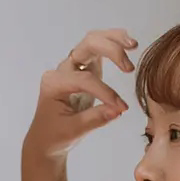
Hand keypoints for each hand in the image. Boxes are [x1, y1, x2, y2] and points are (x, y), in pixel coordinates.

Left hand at [23, 29, 135, 166]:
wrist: (46, 140)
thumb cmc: (55, 136)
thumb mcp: (73, 131)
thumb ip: (95, 118)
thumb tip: (118, 109)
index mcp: (54, 83)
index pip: (84, 79)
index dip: (105, 92)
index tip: (121, 108)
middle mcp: (62, 70)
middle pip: (86, 46)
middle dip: (110, 50)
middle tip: (129, 67)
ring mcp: (72, 67)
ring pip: (92, 42)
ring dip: (113, 40)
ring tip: (133, 44)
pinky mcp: (83, 69)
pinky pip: (97, 51)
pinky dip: (112, 45)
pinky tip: (128, 46)